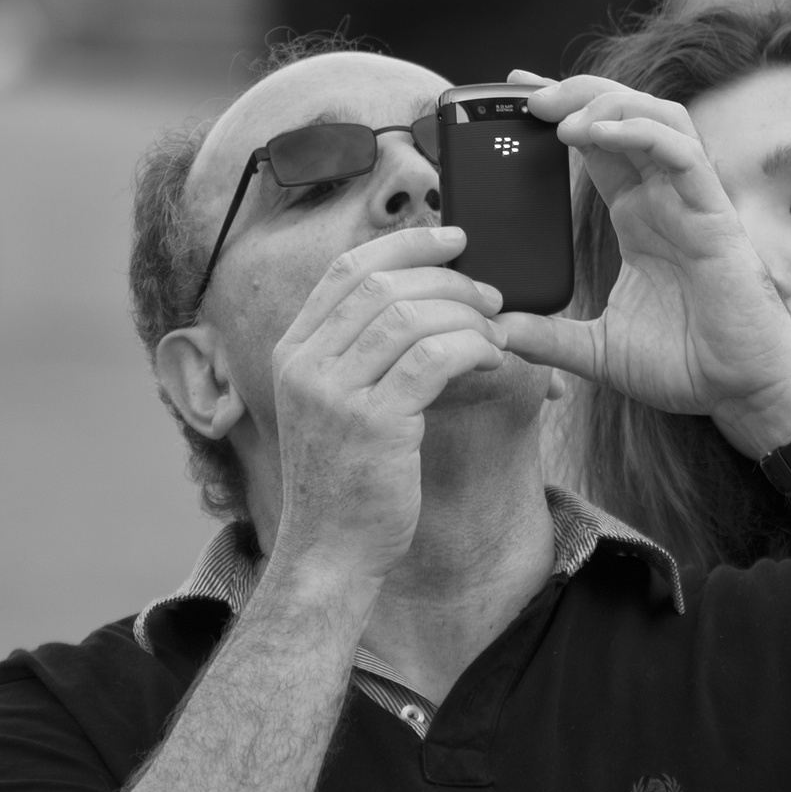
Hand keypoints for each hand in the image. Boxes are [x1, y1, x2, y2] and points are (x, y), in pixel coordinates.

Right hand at [267, 226, 507, 580]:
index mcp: (293, 350)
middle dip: (449, 279)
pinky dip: (472, 348)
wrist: (331, 554)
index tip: (455, 237)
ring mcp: (333, 393)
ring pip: (410, 316)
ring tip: (497, 333)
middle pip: (383, 284)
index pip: (347, 268)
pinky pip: (433, 359)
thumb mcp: (340, 406)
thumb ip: (365, 353)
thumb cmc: (350, 480)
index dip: (406, 243)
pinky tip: (491, 360)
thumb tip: (429, 299)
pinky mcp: (372, 423)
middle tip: (492, 295)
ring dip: (467, 315)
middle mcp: (305, 364)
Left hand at [500, 70, 790, 456]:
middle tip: (528, 96)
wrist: (742, 392)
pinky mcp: (714, 215)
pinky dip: (640, 133)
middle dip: (577, 93)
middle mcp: (664, 198)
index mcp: (638, 217)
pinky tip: (600, 135)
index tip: (518, 95)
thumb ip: (547, 337)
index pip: (598, 144)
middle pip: (625, 114)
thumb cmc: (686, 366)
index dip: (563, 113)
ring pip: (656, 117)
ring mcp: (691, 202)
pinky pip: (681, 153)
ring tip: (562, 119)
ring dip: (608, 104)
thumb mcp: (597, 350)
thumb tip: (493, 334)